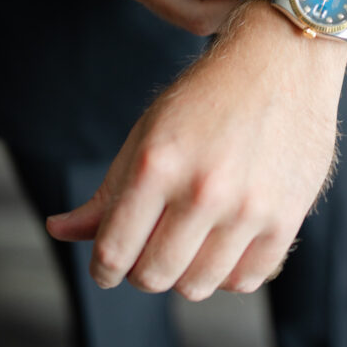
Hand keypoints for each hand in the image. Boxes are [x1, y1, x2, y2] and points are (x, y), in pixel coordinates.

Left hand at [45, 0, 346, 298]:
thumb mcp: (149, 132)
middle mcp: (203, 190)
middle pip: (154, 276)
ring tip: (191, 242)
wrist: (283, 60)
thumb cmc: (209, 95)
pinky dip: (229, 272)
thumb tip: (60, 230)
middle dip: (142, 270)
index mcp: (157, 163)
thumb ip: (108, 190)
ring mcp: (249, 207)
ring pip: (198, 286)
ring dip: (187, 273)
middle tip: (152, 248)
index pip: (113, 252)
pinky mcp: (286, 216)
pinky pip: (246, 280)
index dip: (103, 268)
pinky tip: (225, 242)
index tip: (108, 267)